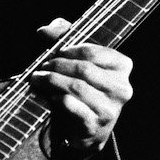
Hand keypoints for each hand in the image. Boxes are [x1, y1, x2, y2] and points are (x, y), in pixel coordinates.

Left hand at [29, 18, 133, 155]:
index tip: (55, 54)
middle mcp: (121, 88)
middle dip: (57, 65)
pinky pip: (70, 105)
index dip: (68, 51)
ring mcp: (110, 109)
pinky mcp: (94, 125)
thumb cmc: (84, 87)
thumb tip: (43, 30)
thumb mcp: (78, 60)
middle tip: (41, 67)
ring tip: (37, 79)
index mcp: (122, 67)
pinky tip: (48, 96)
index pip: (91, 52)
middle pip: (83, 69)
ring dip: (51, 80)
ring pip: (76, 87)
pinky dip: (55, 98)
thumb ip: (63, 37)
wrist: (87, 128)